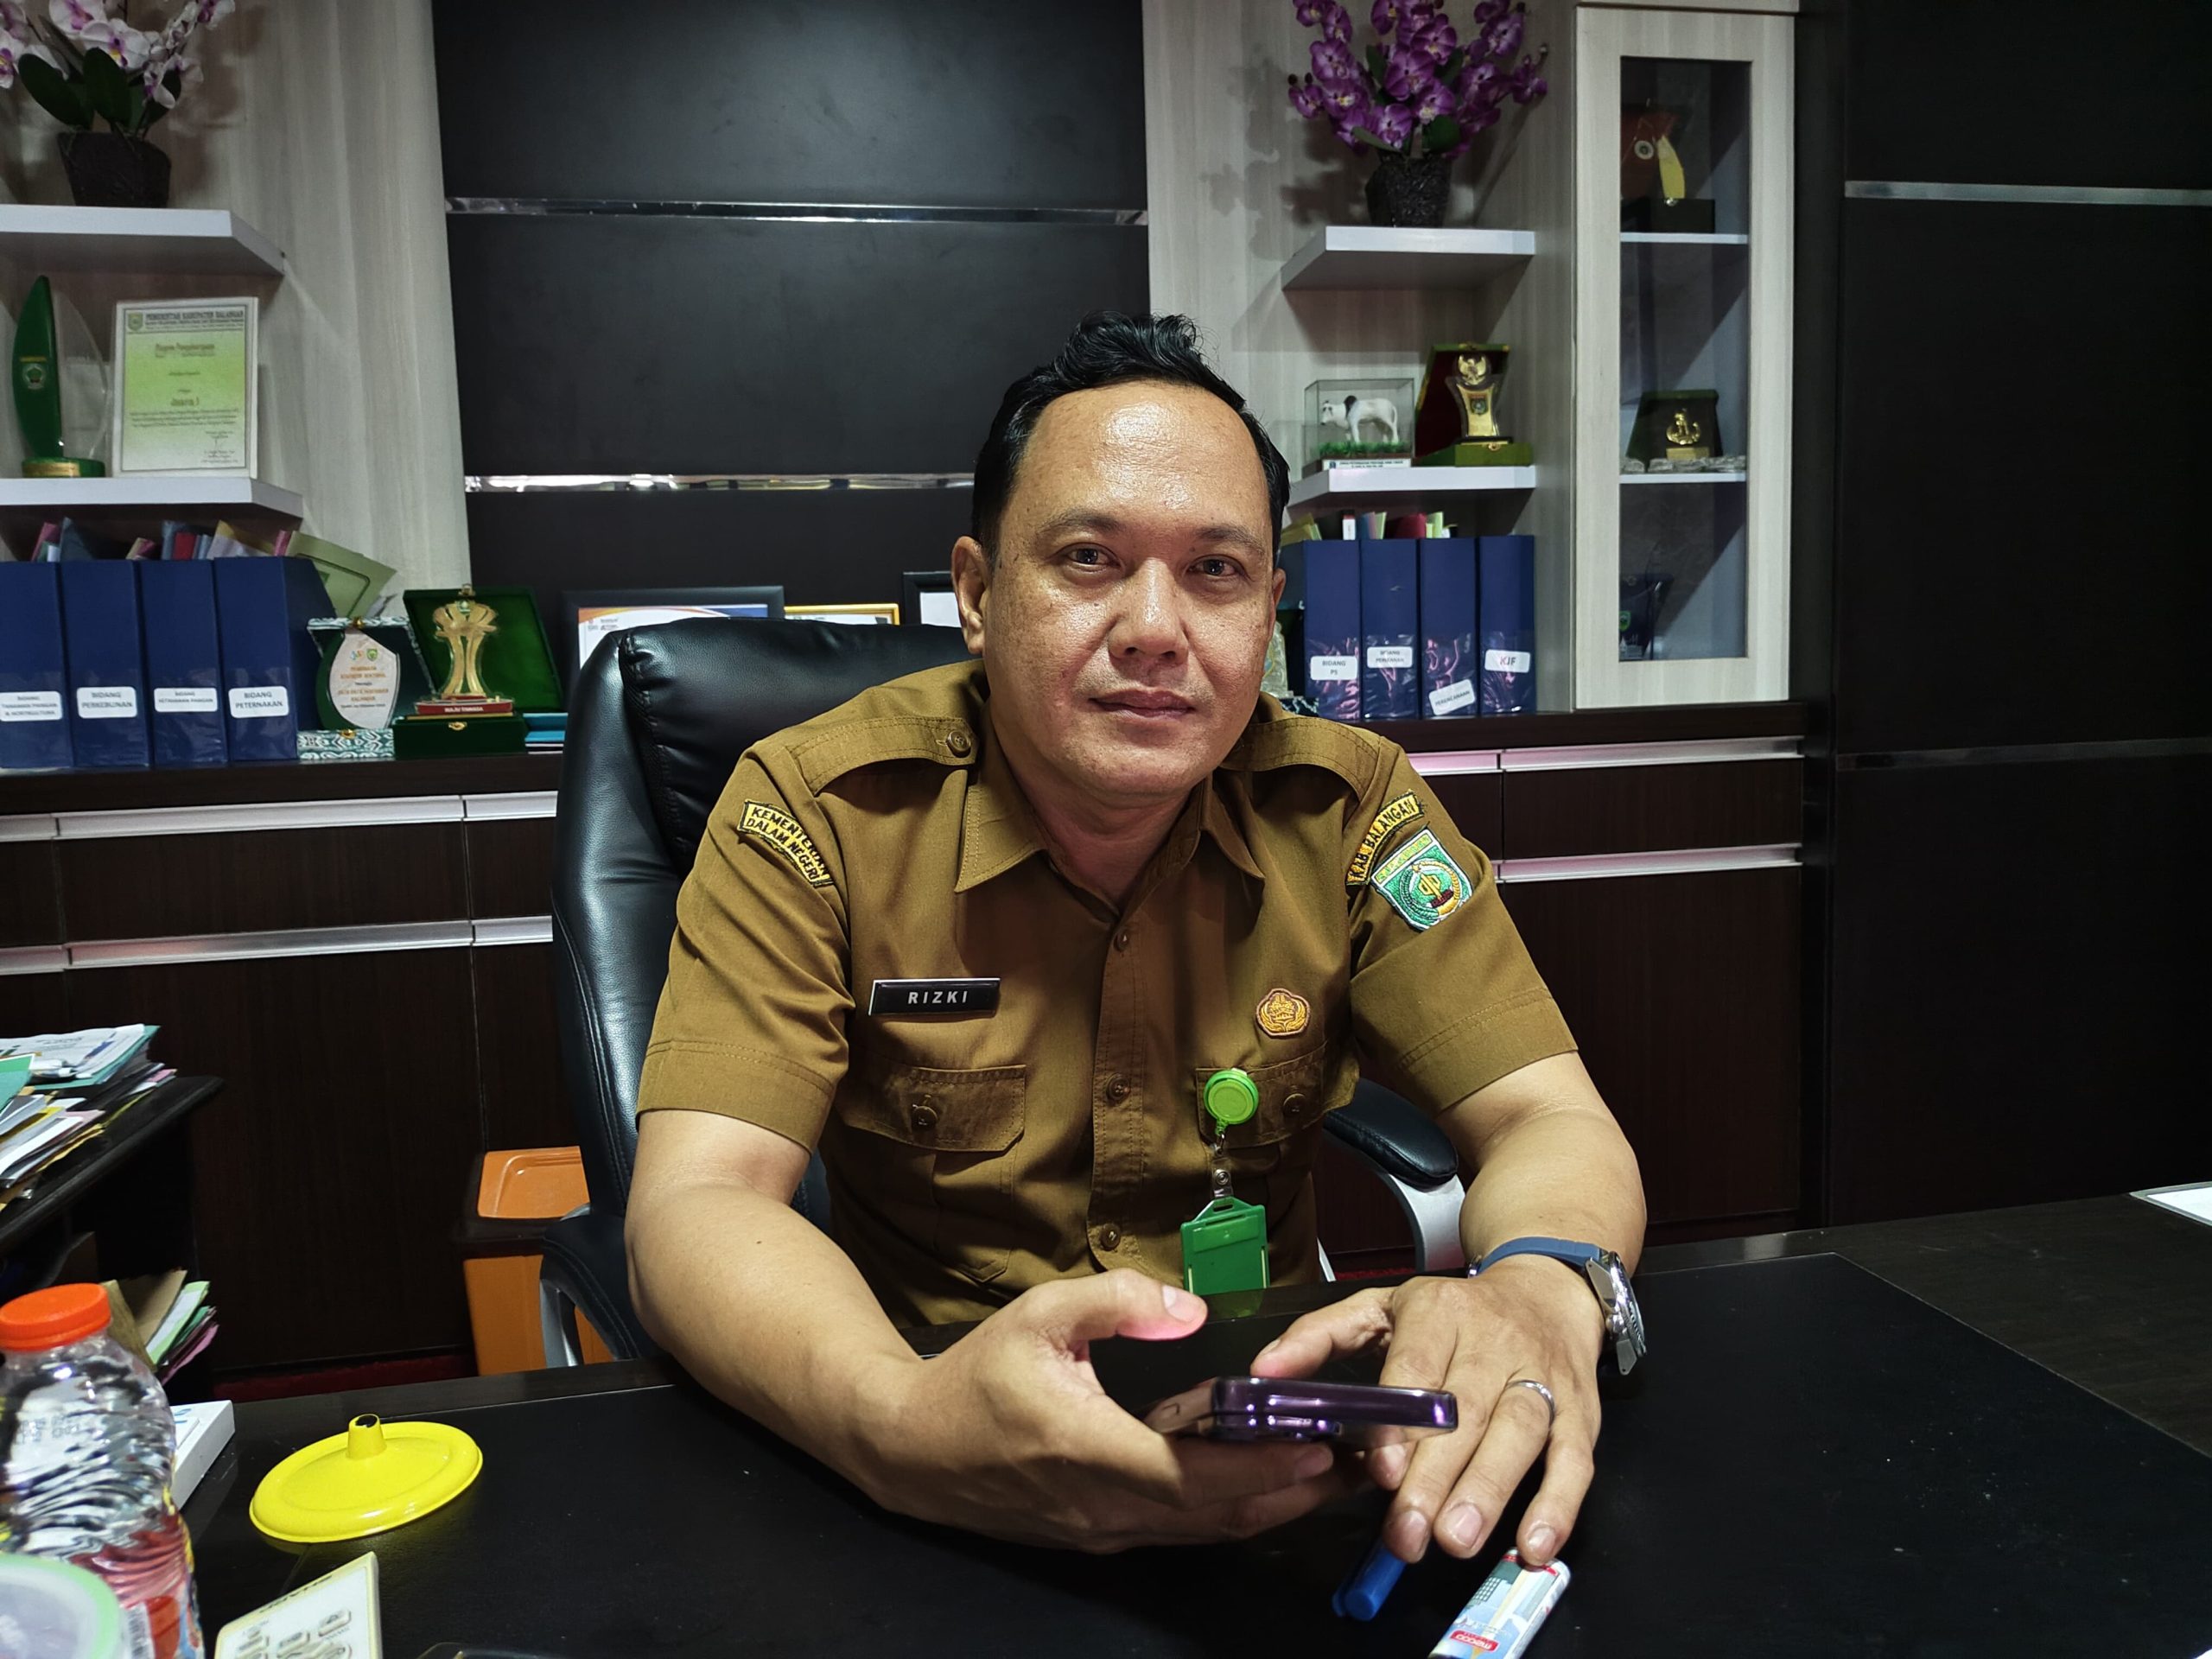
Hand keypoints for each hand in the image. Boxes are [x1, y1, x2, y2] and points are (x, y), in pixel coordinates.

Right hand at [848, 1269, 1358, 1551]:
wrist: (908, 1447)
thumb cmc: (974, 1375)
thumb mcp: (1039, 1314)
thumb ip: (1118, 1301)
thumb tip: (1191, 1311)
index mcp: (1090, 1452)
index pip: (1195, 1475)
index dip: (1264, 1468)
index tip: (1320, 1444)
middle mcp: (1103, 1508)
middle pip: (1215, 1516)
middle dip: (1289, 1492)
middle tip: (1350, 1462)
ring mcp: (1100, 1532)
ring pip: (1201, 1532)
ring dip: (1265, 1507)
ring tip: (1323, 1474)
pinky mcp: (1096, 1537)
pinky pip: (1176, 1532)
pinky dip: (1225, 1511)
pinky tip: (1257, 1483)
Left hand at [1250, 1258, 1604, 1565]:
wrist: (1546, 1288)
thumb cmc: (1454, 1312)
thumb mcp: (1381, 1306)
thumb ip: (1320, 1337)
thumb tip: (1264, 1373)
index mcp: (1439, 1313)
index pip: (1418, 1369)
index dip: (1401, 1423)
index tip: (1380, 1470)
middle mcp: (1493, 1342)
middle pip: (1465, 1413)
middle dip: (1435, 1477)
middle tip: (1407, 1533)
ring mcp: (1541, 1376)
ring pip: (1519, 1434)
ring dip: (1489, 1491)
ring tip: (1456, 1540)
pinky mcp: (1581, 1410)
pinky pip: (1575, 1459)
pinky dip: (1559, 1503)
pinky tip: (1533, 1543)